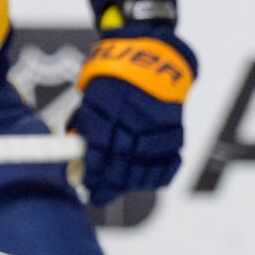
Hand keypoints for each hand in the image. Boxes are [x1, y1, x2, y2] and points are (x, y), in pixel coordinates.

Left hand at [71, 31, 195, 203]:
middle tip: (101, 197)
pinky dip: (161, 173)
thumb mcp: (91, 97)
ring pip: (147, 163)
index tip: (88, 188)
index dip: (94, 172)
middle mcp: (133, 114)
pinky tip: (149, 182)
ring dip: (134, 182)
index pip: (99, 148)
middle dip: (111, 184)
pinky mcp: (177, 126)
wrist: (152, 57)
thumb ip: (85, 129)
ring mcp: (157, 121)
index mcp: (106, 104)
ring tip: (123, 190)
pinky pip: (172, 158)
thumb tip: (77, 165)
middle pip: (122, 159)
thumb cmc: (113, 80)